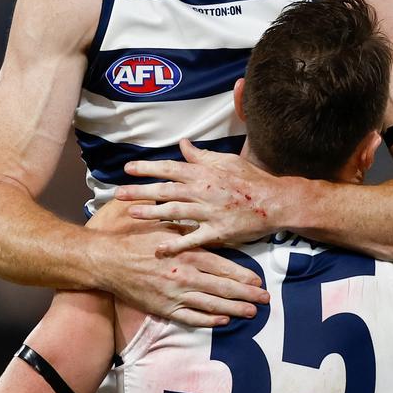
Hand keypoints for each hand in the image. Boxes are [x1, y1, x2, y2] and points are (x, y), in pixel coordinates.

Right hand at [93, 223, 268, 326]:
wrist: (109, 261)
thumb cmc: (137, 240)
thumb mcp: (166, 227)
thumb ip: (189, 230)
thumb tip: (210, 224)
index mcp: (187, 253)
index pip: (223, 266)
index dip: (243, 275)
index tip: (259, 280)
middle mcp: (185, 275)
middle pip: (223, 287)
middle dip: (247, 294)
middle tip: (265, 299)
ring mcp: (175, 294)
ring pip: (212, 304)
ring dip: (235, 309)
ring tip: (252, 312)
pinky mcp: (164, 308)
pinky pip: (192, 317)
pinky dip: (209, 320)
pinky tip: (223, 320)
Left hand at [115, 139, 286, 255]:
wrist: (274, 202)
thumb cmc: (250, 179)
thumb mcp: (226, 161)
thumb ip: (201, 156)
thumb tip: (183, 144)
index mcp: (204, 172)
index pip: (169, 168)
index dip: (147, 168)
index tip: (128, 169)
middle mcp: (203, 191)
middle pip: (165, 190)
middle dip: (140, 191)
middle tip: (118, 194)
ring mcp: (209, 212)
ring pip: (174, 212)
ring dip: (151, 213)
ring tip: (132, 214)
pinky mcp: (217, 231)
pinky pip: (192, 239)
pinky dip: (175, 244)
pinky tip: (159, 249)